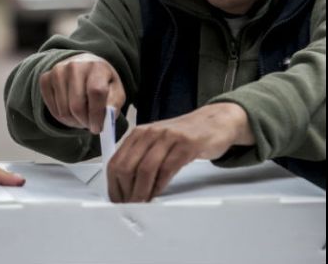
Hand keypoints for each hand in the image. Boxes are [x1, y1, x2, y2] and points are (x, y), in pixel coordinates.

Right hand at [39, 53, 124, 133]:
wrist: (84, 66)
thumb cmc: (102, 82)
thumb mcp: (116, 91)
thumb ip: (113, 105)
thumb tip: (105, 120)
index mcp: (97, 66)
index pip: (96, 92)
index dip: (97, 114)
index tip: (98, 128)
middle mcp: (75, 66)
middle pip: (77, 105)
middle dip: (84, 122)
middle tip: (90, 126)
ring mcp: (57, 71)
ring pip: (63, 111)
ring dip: (73, 122)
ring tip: (81, 118)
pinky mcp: (45, 78)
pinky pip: (52, 109)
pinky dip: (62, 118)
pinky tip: (70, 112)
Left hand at [107, 102, 254, 202]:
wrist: (214, 121)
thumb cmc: (183, 136)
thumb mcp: (157, 142)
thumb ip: (141, 158)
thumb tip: (125, 185)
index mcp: (138, 133)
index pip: (115, 161)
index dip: (113, 184)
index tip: (115, 199)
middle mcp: (149, 133)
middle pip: (127, 166)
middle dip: (124, 191)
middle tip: (127, 206)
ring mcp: (167, 137)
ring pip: (145, 169)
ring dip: (140, 191)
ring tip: (140, 204)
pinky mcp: (186, 144)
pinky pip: (167, 168)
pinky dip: (159, 185)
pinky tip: (157, 195)